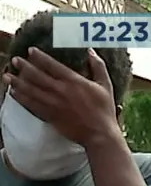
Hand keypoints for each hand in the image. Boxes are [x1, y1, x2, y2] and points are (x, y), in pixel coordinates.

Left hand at [3, 48, 118, 146]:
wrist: (100, 134)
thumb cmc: (104, 110)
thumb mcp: (106, 86)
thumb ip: (98, 67)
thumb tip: (91, 52)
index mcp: (73, 81)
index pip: (52, 65)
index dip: (39, 57)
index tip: (30, 51)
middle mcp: (60, 90)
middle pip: (37, 75)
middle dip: (24, 66)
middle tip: (15, 60)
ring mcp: (53, 103)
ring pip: (31, 90)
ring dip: (17, 82)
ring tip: (7, 76)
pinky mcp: (50, 115)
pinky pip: (32, 105)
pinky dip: (21, 98)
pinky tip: (14, 93)